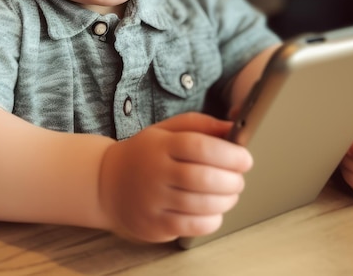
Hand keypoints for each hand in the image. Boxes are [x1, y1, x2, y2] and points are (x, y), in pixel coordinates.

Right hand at [97, 112, 252, 242]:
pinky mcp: (154, 224)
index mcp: (160, 145)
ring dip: (226, 200)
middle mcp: (155, 172)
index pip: (199, 147)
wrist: (108, 181)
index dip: (228, 154)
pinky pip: (192, 226)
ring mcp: (153, 201)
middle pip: (203, 179)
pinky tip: (214, 210)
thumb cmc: (145, 153)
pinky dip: (212, 219)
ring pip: (201, 205)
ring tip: (230, 193)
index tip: (245, 158)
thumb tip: (234, 127)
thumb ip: (200, 125)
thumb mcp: (167, 130)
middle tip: (239, 178)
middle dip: (232, 180)